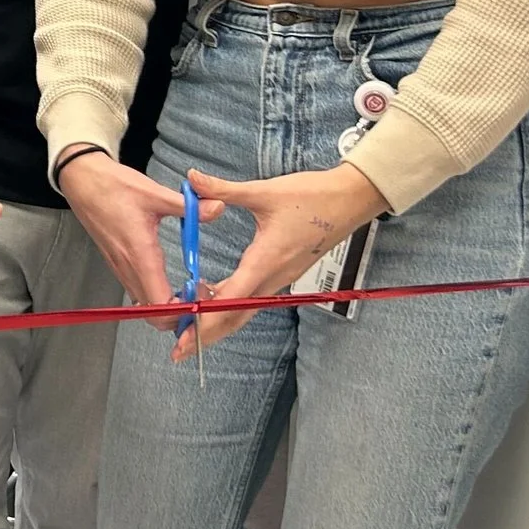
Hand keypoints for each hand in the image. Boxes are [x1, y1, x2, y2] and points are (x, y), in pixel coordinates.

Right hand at [59, 151, 226, 310]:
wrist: (82, 181)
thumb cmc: (112, 187)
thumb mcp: (154, 193)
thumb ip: (188, 206)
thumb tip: (217, 207)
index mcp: (140, 255)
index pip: (160, 305)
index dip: (183, 311)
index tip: (201, 298)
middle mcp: (128, 268)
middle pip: (154, 315)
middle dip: (179, 314)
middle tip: (199, 296)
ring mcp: (121, 269)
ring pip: (145, 307)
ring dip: (168, 306)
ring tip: (189, 288)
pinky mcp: (118, 265)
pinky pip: (138, 293)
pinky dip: (156, 296)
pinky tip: (170, 279)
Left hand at [180, 163, 386, 357]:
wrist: (350, 200)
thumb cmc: (311, 196)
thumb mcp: (264, 192)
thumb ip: (223, 190)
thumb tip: (190, 178)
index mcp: (266, 260)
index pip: (232, 298)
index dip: (206, 317)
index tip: (185, 333)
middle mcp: (273, 276)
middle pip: (236, 316)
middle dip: (207, 334)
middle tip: (179, 350)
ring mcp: (280, 277)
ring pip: (245, 309)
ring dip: (217, 322)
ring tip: (188, 330)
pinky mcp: (282, 272)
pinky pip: (253, 296)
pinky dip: (230, 303)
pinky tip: (211, 297)